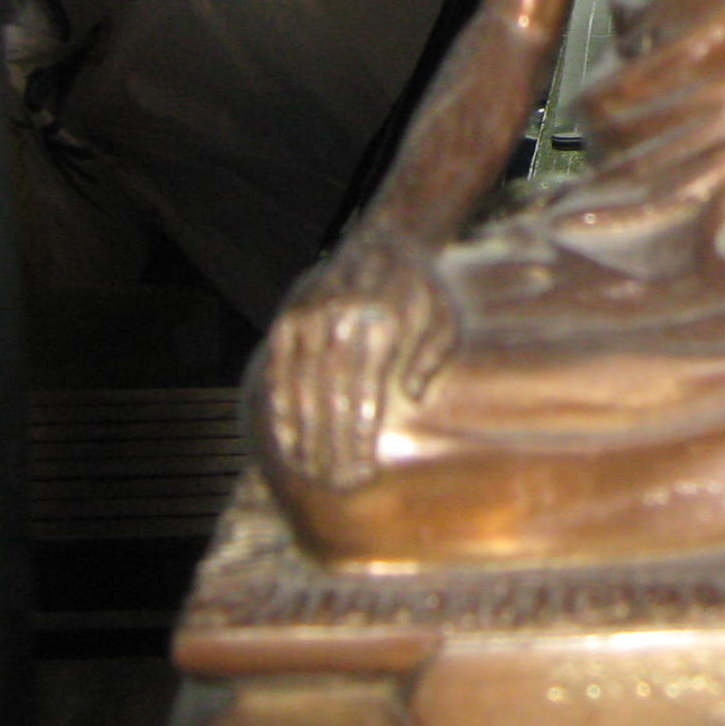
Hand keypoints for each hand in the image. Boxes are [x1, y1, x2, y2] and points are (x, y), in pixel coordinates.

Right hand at [262, 230, 456, 488]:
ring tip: (309, 471)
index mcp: (384, 321)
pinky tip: (285, 437)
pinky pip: (280, 367)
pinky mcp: (292, 316)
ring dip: (304, 433)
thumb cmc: (424, 293)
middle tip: (334, 483)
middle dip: (331, 444)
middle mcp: (343, 318)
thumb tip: (410, 396)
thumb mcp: (444, 318)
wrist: (388, 243)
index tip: (360, 471)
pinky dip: (280, 405)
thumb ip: (431, 357)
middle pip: (331, 395)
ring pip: (302, 384)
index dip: (359, 436)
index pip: (365, 392)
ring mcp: (313, 315)